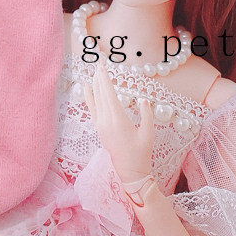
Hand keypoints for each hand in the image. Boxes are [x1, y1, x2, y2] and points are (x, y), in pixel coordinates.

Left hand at [85, 62, 153, 183]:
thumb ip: (146, 115)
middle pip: (101, 94)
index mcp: (118, 120)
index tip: (103, 67)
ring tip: (93, 72)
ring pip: (96, 100)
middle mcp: (106, 121)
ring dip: (95, 85)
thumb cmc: (141, 153)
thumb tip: (143, 100)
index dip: (105, 79)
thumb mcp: (148, 133)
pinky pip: (92, 109)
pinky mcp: (99, 129)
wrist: (130, 172)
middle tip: (98, 63)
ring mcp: (101, 125)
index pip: (109, 94)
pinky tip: (87, 88)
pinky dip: (89, 97)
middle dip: (99, 78)